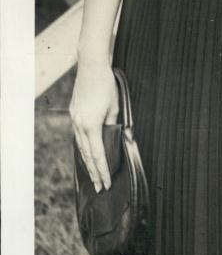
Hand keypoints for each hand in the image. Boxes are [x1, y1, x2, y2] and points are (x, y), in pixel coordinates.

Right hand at [69, 60, 118, 191]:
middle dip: (94, 173)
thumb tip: (113, 137)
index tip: (107, 183)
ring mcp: (75, 120)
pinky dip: (84, 148)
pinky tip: (87, 154)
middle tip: (100, 188)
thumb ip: (113, 124)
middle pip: (87, 155)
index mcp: (91, 125)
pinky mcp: (74, 114)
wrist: (91, 66)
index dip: (103, 170)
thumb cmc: (106, 85)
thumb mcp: (115, 106)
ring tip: (94, 176)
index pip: (98, 154)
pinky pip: (78, 137)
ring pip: (81, 147)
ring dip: (88, 162)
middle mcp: (80, 126)